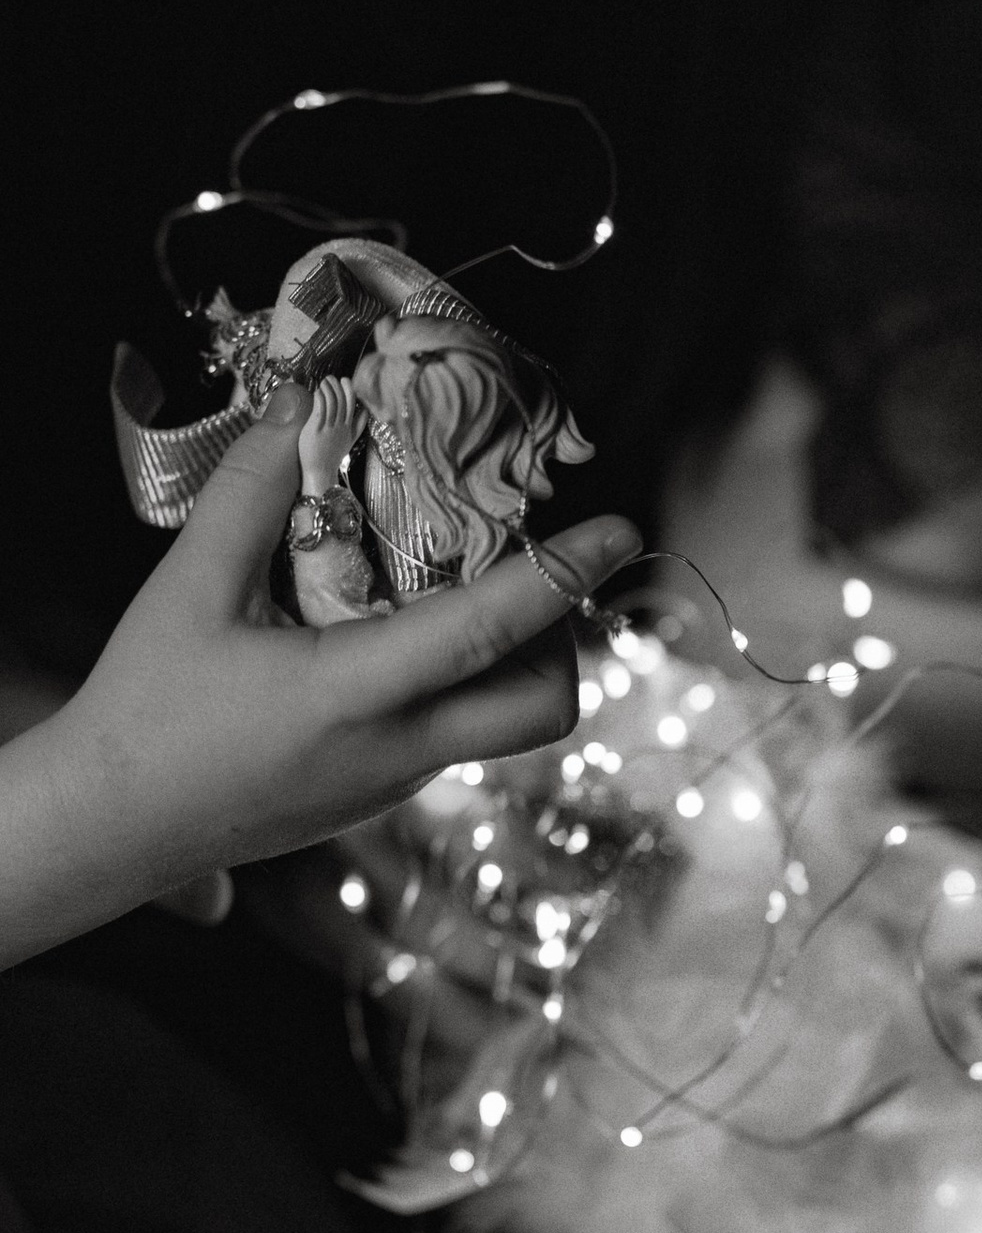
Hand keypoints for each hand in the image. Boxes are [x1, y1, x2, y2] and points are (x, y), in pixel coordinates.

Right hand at [0, 386, 640, 968]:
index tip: (622, 531)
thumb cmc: (145, 706)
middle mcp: (395, 753)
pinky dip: (463, 680)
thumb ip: (251, 494)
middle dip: (566, 640)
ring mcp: (394, 784)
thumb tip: (305, 407)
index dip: (563, 578)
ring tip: (468, 584)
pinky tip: (406, 629)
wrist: (107, 825)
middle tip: (537, 570)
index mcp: (352, 699)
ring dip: (515, 658)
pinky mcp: (378, 795)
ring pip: (503, 725)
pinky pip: (455, 734)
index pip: (488, 635)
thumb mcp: (188, 588)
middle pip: (543, 710)